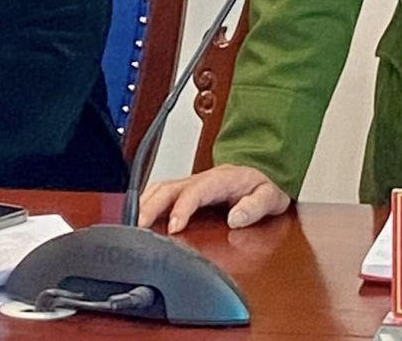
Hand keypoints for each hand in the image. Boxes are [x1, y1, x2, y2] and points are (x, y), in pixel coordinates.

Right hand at [138, 164, 291, 234]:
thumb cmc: (265, 185)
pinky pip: (161, 194)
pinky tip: (139, 219)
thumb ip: (255, 206)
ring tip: (131, 226)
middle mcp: (201, 179)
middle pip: (168, 188)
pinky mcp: (185, 191)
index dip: (182, 208)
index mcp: (220, 180)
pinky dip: (146, 205)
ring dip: (144, 205)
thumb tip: (236, 217)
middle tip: (138, 228)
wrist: (264, 172)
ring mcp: (191, 184)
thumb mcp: (270, 196)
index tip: (174, 227)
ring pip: (160, 189)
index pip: (195, 191)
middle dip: (151, 206)